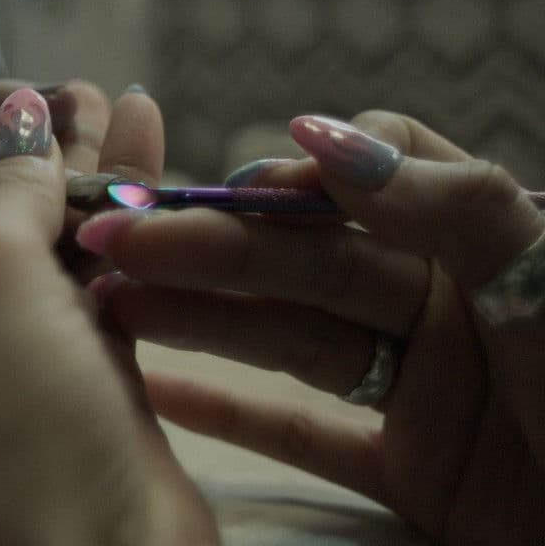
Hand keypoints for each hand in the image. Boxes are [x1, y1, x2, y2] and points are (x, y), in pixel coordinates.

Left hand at [0, 89, 216, 544]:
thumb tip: (21, 116)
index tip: (25, 103)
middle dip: (35, 156)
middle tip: (84, 94)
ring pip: (42, 253)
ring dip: (87, 184)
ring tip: (129, 106)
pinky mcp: (73, 392)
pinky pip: (95, 293)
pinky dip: (124, 236)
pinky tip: (156, 171)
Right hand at [79, 110, 544, 544]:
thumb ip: (454, 206)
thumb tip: (326, 131)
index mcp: (486, 239)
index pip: (374, 177)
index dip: (296, 178)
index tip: (229, 190)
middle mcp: (446, 302)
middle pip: (305, 260)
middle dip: (210, 249)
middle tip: (117, 247)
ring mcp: (423, 385)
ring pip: (289, 334)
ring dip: (199, 318)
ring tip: (113, 305)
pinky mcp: (411, 467)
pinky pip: (305, 430)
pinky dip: (232, 413)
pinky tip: (161, 389)